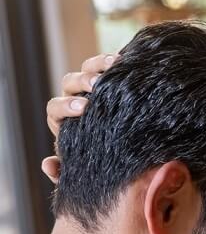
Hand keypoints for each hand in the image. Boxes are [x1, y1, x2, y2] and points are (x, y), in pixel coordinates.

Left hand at [42, 52, 118, 182]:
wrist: (130, 153)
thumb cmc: (104, 162)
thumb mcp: (85, 171)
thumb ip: (64, 173)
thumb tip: (48, 164)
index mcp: (65, 120)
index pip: (56, 108)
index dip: (66, 106)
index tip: (83, 109)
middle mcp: (77, 99)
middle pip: (70, 83)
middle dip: (82, 82)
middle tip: (96, 85)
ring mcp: (94, 88)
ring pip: (87, 69)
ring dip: (98, 65)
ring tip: (114, 65)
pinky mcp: (111, 79)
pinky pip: (109, 65)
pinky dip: (114, 61)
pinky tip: (125, 60)